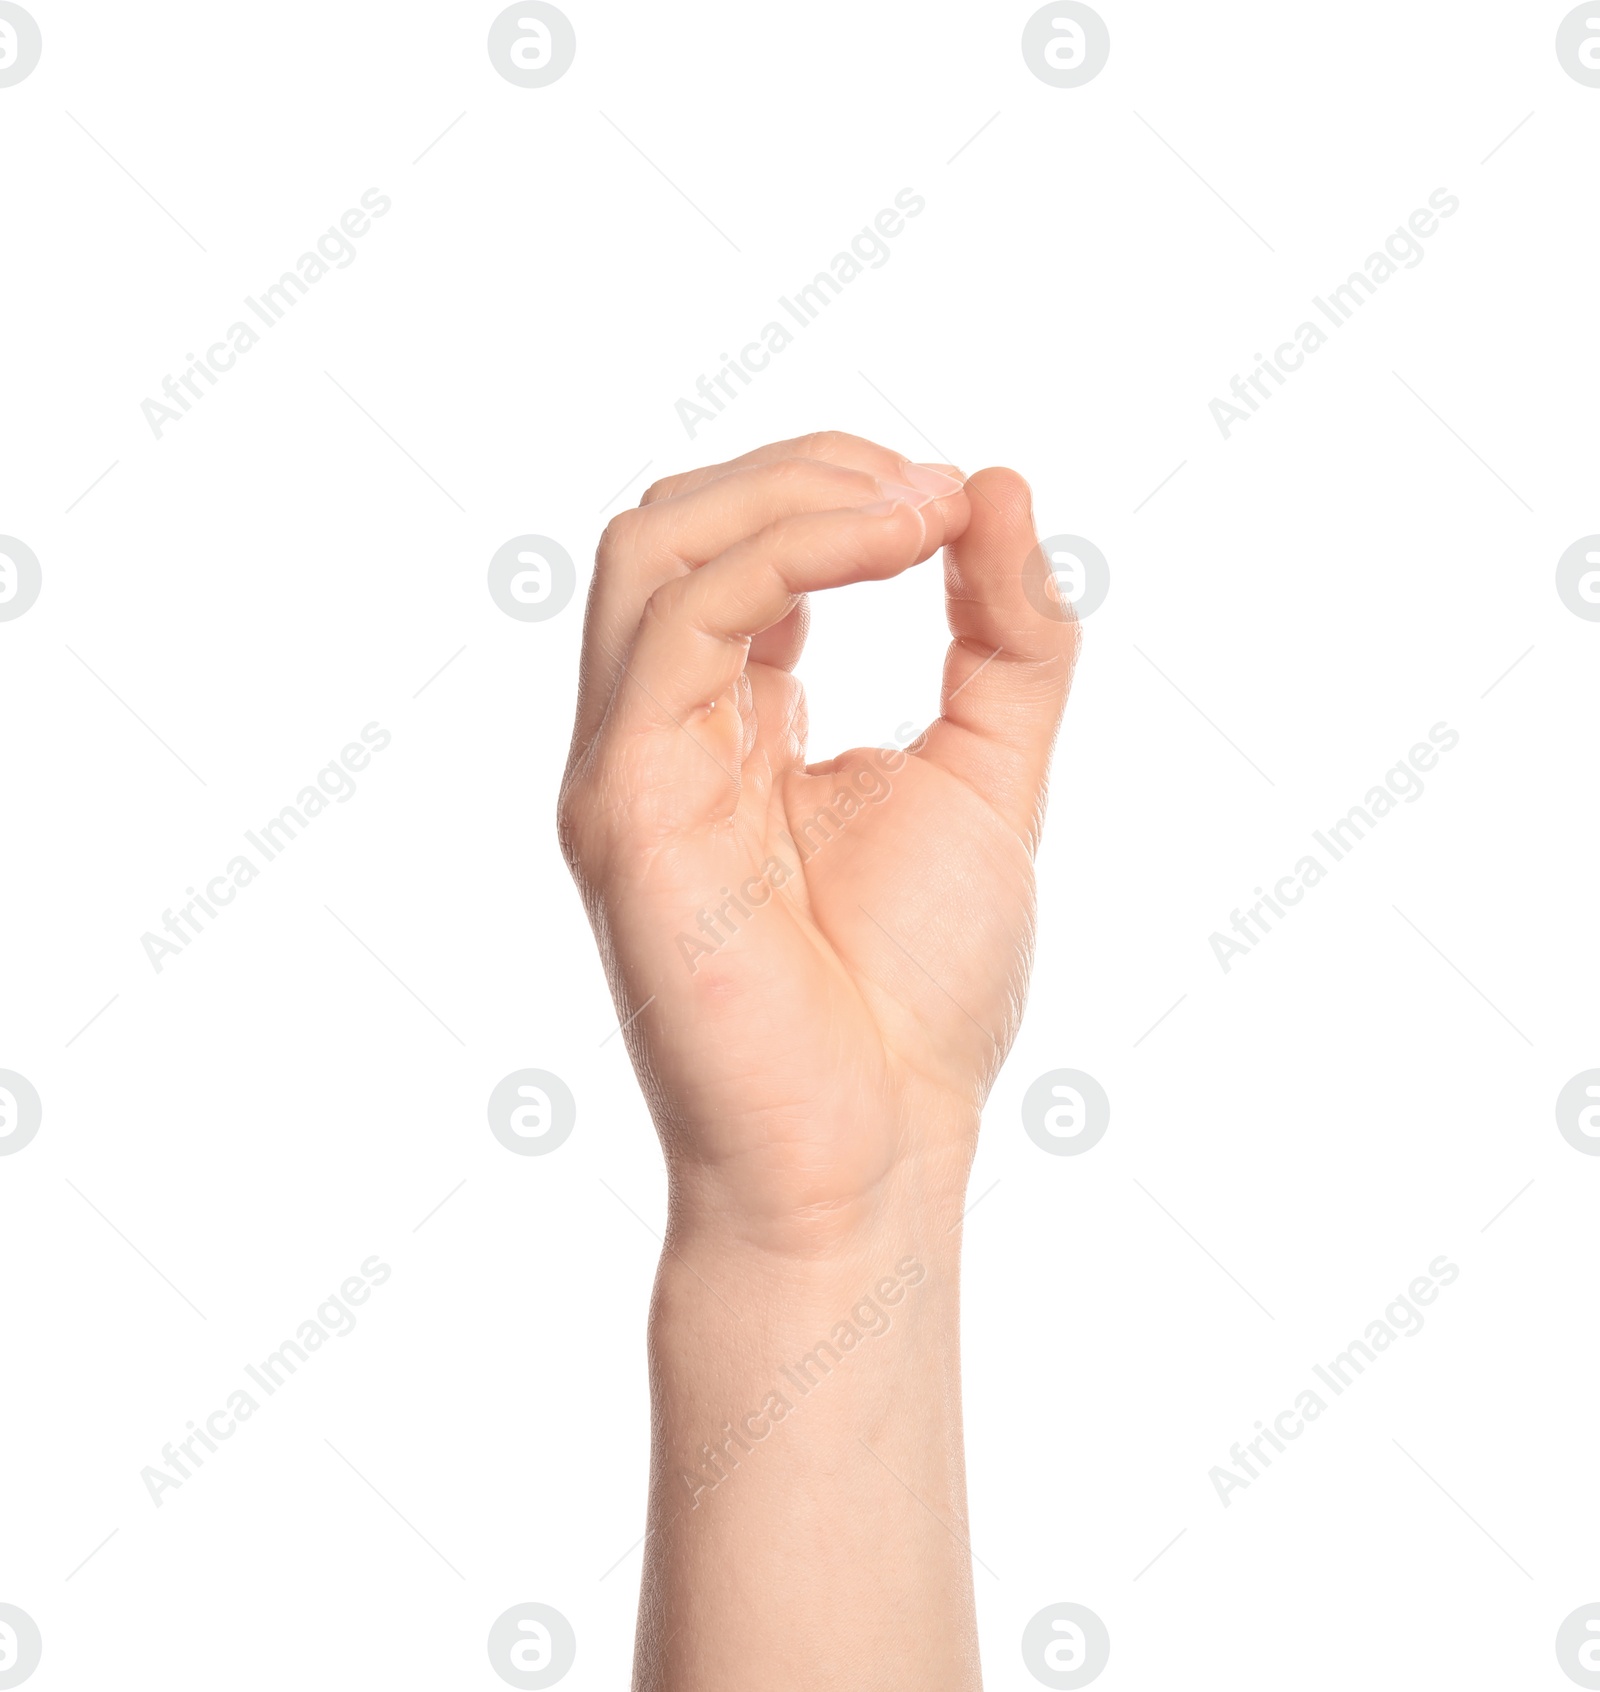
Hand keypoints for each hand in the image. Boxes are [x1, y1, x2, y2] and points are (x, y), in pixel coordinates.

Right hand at [559, 431, 1079, 1249]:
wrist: (873, 1153)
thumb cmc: (916, 996)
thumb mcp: (988, 778)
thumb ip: (1004, 638)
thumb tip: (999, 489)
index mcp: (732, 725)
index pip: (737, 552)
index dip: (836, 493)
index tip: (955, 503)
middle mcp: (662, 732)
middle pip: (675, 525)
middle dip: (806, 471)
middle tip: (931, 494)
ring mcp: (628, 765)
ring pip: (655, 548)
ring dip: (793, 494)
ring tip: (918, 510)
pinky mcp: (624, 803)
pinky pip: (682, 623)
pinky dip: (790, 555)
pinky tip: (896, 548)